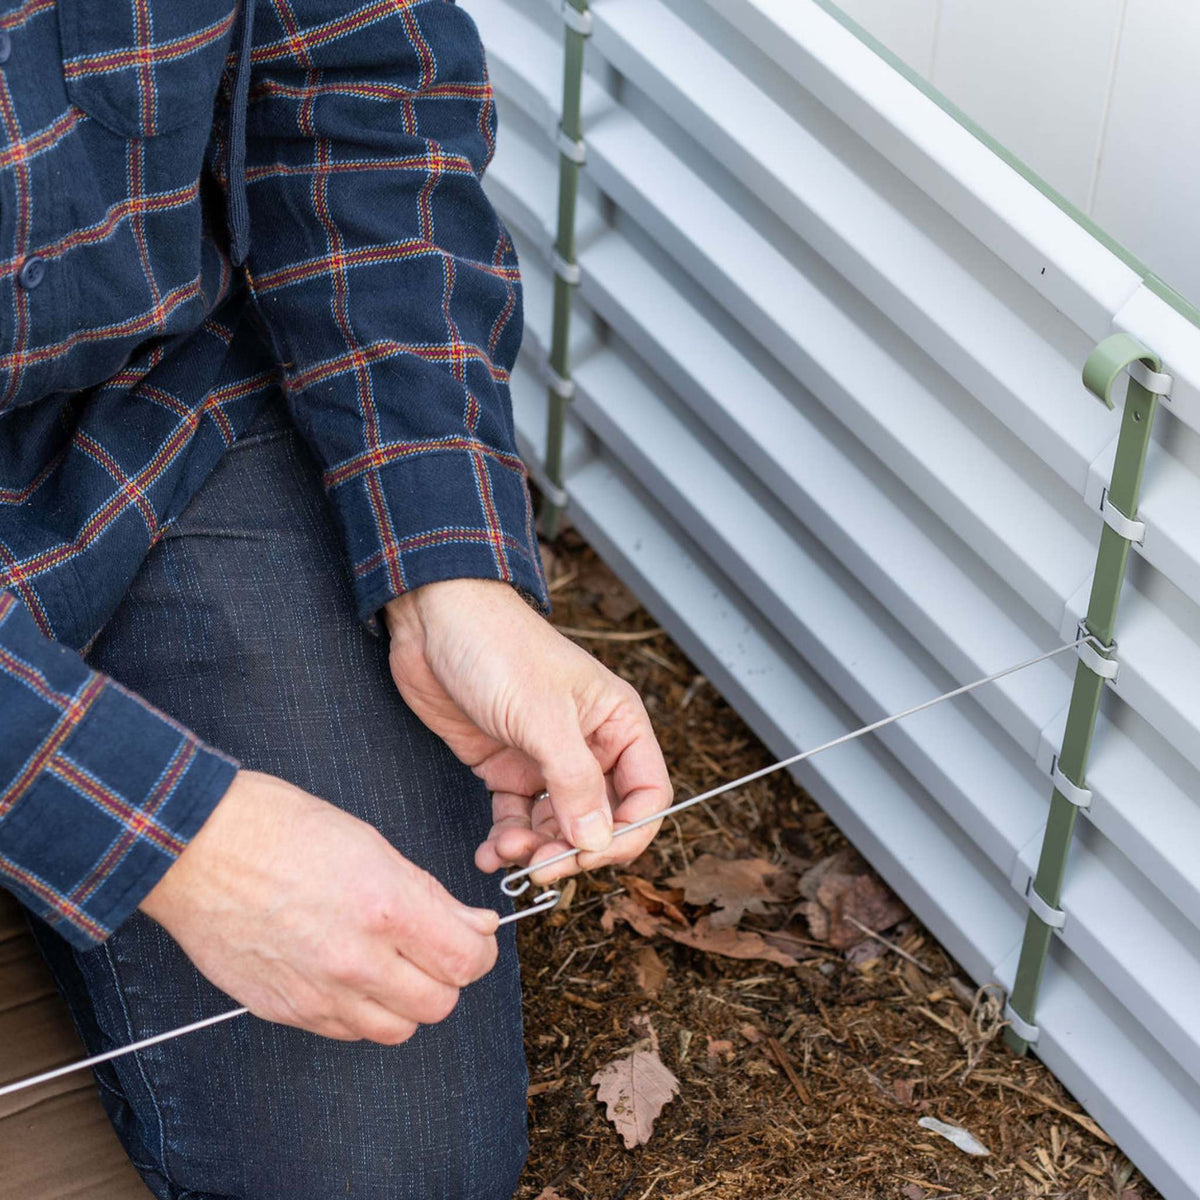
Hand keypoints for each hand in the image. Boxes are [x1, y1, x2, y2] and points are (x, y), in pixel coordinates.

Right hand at [140, 770, 498, 1043]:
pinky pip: (345, 1032)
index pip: (466, 960)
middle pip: (439, 1004)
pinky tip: (349, 975)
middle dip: (445, 977)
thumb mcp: (372, 843)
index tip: (473, 937)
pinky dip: (360, 1012)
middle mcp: (356, 959)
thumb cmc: (279, 828)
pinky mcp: (284, 1010)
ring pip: (396, 1030)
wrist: (197, 846)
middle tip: (432, 949)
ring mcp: (318, 992)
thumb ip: (429, 895)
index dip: (479, 950)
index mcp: (385, 907)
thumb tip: (474, 925)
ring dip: (405, 1002)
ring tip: (390, 965)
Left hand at [383, 578, 671, 886]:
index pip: (647, 795)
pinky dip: (505, 842)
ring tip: (505, 853)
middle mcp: (587, 745)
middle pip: (600, 820)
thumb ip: (574, 783)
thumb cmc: (497, 647)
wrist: (433, 620)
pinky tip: (489, 852)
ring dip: (535, 851)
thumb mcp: (541, 717)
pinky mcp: (504, 767)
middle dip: (573, 850)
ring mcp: (544, 759)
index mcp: (617, 724)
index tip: (590, 857)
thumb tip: (597, 842)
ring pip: (556, 827)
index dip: (626, 833)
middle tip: (543, 868)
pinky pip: (516, 820)